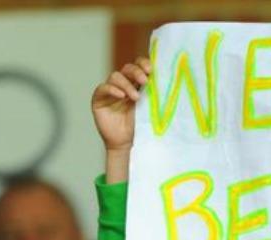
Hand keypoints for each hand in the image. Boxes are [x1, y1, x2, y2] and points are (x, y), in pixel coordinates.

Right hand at [91, 57, 150, 181]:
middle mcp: (123, 84)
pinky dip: (111, 89)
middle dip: (136, 72)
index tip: (151, 69)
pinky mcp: (99, 99)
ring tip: (135, 97)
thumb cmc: (141, 126)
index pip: (139, 66)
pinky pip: (103, 88)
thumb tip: (170, 81)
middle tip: (145, 80)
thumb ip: (155, 94)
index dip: (143, 63)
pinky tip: (121, 96)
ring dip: (126, 84)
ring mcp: (110, 91)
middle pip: (127, 68)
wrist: (128, 144)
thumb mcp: (151, 107)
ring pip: (115, 76)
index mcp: (137, 84)